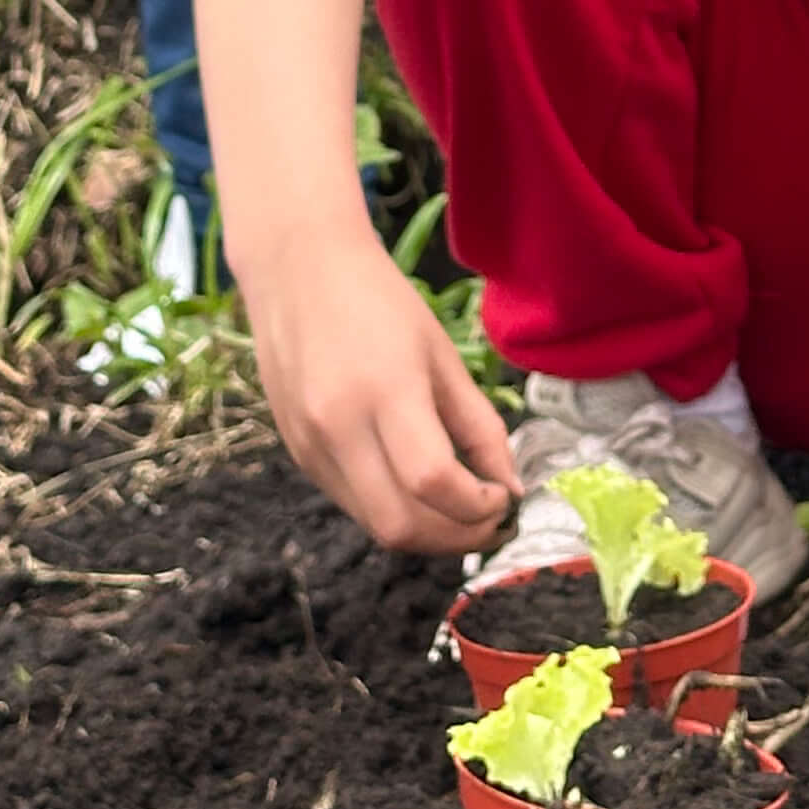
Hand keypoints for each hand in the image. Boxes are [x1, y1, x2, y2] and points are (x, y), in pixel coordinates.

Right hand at [235, 220, 515, 556]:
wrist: (297, 271)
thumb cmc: (380, 302)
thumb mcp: (443, 355)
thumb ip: (480, 426)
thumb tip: (510, 489)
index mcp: (384, 392)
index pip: (434, 482)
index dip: (479, 507)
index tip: (505, 499)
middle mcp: (338, 428)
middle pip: (400, 525)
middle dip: (455, 537)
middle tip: (491, 521)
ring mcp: (311, 447)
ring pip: (375, 526)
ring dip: (427, 535)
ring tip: (462, 512)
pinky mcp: (299, 455)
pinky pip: (353, 506)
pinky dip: (394, 511)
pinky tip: (419, 491)